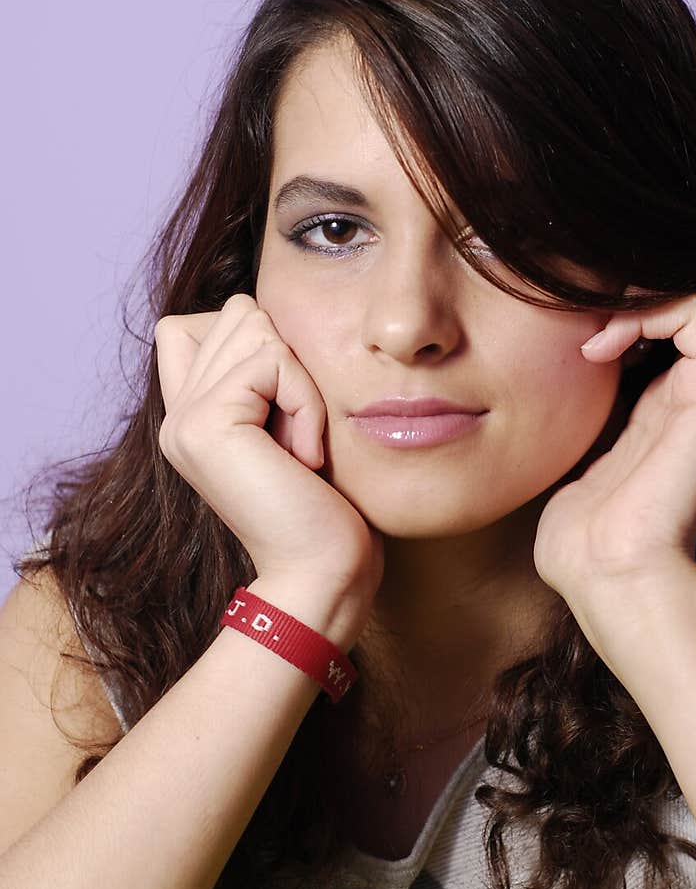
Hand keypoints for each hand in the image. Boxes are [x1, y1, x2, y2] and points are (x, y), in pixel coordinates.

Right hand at [154, 293, 383, 599]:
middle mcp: (176, 417)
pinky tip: (303, 456)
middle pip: (235, 312)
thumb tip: (266, 316)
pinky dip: (304, 400)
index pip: (194, 322)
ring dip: (299, 381)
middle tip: (298, 434)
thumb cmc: (325, 511)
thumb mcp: (290, 427)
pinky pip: (271, 360)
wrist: (321, 576)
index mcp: (189, 418)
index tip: (287, 413)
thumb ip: (264, 377)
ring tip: (300, 446)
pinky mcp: (205, 424)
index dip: (257, 342)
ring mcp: (183, 420)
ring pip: (253, 326)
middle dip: (287, 359)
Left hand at [533, 291, 695, 610]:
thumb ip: (576, 423)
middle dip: (642, 287)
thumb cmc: (583, 540)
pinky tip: (604, 344)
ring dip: (647, 291)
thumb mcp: (573, 461)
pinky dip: (651, 308)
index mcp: (667, 408)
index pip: (670, 322)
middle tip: (589, 313)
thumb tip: (534, 396)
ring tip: (599, 326)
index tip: (569, 331)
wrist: (610, 577)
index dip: (624, 305)